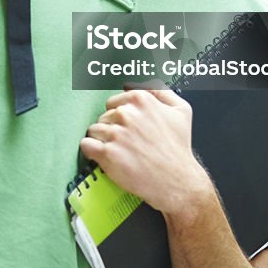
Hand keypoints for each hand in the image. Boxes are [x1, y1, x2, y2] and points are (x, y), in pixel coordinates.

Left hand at [80, 88, 212, 215]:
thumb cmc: (178, 148)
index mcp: (140, 100)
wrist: (177, 181)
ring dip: (102, 141)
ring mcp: (116, 134)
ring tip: (120, 152)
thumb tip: (137, 87)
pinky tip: (103, 156)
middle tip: (127, 144)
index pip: (113, 103)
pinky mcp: (107, 153)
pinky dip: (91, 151)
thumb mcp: (181, 111)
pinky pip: (86, 145)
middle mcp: (126, 114)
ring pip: (94, 130)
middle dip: (112, 129)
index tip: (128, 129)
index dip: (119, 118)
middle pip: (103, 117)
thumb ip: (161, 91)